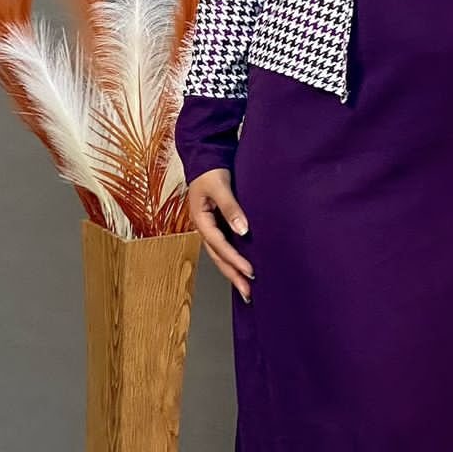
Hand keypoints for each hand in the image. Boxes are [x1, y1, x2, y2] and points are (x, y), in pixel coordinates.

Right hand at [187, 168, 254, 300]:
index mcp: (201, 220)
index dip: (235, 259)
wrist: (206, 158)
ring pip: (221, 254)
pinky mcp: (219, 224)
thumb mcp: (220, 187)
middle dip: (233, 275)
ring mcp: (211, 227)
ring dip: (233, 271)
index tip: (251, 271)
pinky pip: (226, 246)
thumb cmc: (210, 171)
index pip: (219, 245)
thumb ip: (231, 208)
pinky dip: (234, 258)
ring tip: (247, 288)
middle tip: (248, 293)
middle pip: (219, 257)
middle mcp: (205, 227)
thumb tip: (243, 230)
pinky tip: (244, 268)